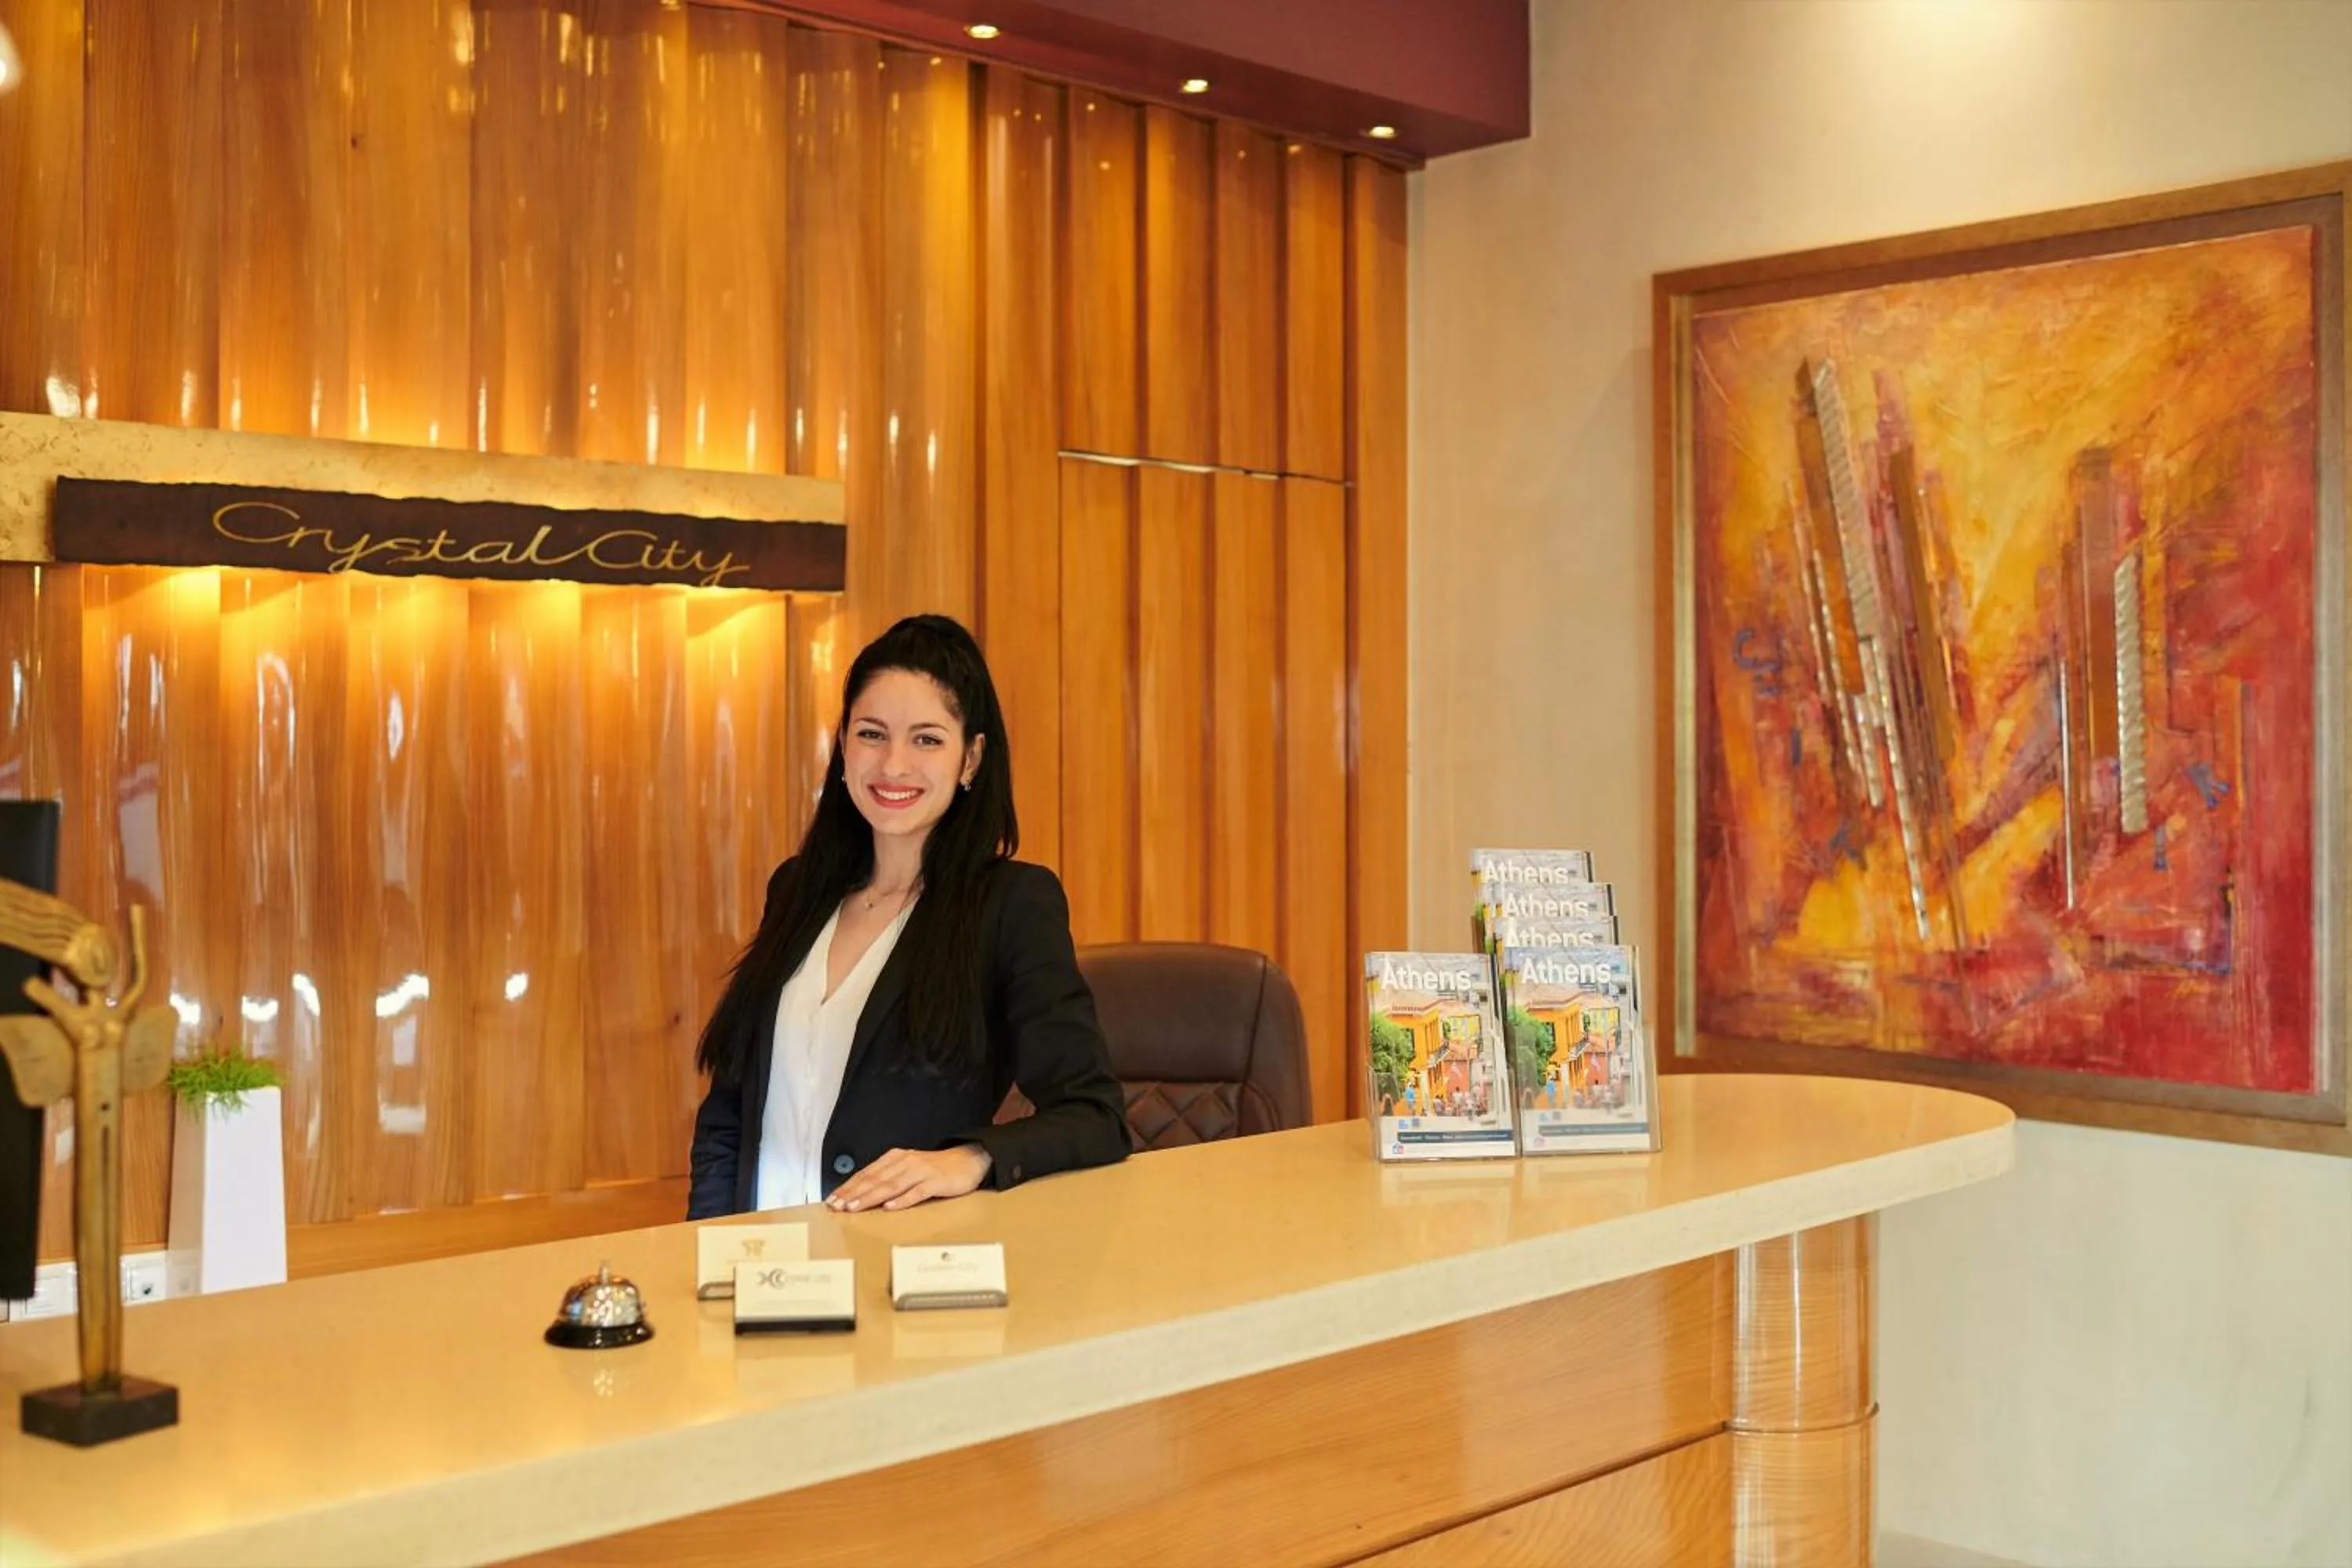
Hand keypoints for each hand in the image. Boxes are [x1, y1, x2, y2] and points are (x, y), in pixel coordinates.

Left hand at [827, 1145, 991, 1212]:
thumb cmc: (934, 1169)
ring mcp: (921, 1171)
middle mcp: (905, 1162)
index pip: (867, 1173)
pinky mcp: (936, 1181)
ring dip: (871, 1197)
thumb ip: (888, 1178)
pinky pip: (917, 1192)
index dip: (848, 1186)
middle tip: (837, 1205)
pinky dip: (903, 1200)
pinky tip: (890, 1207)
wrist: (968, 1160)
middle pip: (875, 1179)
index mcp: (895, 1158)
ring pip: (891, 1185)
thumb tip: (862, 1194)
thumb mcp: (908, 1169)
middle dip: (854, 1193)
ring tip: (855, 1207)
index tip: (832, 1199)